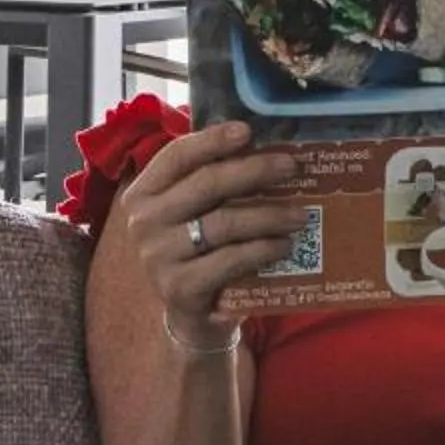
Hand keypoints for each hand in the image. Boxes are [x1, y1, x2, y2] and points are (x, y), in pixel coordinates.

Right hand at [111, 121, 307, 352]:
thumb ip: (211, 182)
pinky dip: (263, 250)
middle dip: (254, 171)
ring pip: (224, 223)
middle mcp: (144, 223)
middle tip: (291, 167)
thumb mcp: (194, 213)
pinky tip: (285, 246)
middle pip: (206, 184)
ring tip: (301, 215)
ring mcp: (158, 257)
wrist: (190, 314)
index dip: (212, 140)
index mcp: (143, 193)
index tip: (248, 131)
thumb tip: (262, 146)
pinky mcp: (179, 288)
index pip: (177, 156)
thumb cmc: (198, 251)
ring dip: (269, 215)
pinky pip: (231, 260)